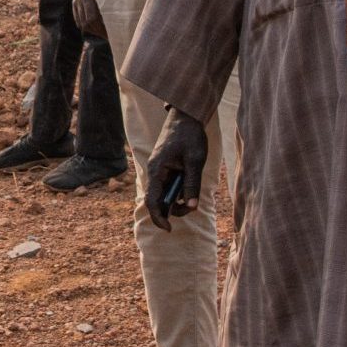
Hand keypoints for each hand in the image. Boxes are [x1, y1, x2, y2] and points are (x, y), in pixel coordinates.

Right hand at [71, 0, 109, 39]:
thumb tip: (127, 12)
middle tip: (110, 38)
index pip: (92, 18)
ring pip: (82, 23)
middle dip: (98, 32)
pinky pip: (78, 20)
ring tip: (104, 35)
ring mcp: (76, 0)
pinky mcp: (74, 4)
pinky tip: (97, 30)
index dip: (102, 28)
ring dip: (93, 31)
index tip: (112, 34)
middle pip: (86, 22)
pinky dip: (87, 27)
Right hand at [142, 110, 207, 229]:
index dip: (159, 217)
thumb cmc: (190, 136)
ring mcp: (159, 170)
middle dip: (172, 210)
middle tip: (190, 207)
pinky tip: (188, 187)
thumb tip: (191, 206)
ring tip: (191, 195)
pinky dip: (177, 191)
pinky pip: (167, 186)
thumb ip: (192, 184)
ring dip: (176, 200)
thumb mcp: (194, 160)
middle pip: (157, 200)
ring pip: (163, 194)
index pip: (152, 200)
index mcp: (157, 170)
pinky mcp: (165, 168)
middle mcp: (154, 171)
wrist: (186, 117)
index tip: (169, 229)